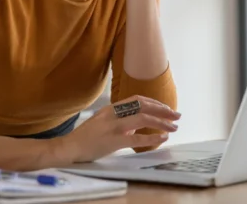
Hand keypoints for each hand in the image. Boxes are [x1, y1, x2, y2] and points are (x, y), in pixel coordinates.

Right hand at [58, 96, 180, 162]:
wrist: (69, 148)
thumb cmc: (86, 138)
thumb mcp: (103, 123)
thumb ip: (121, 122)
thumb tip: (138, 125)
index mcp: (111, 108)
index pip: (137, 99)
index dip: (154, 102)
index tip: (165, 107)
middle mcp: (113, 113)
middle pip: (144, 106)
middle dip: (163, 110)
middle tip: (177, 115)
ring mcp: (113, 126)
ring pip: (143, 118)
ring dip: (162, 122)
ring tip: (174, 126)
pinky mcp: (113, 141)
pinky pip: (137, 138)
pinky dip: (152, 137)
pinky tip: (163, 137)